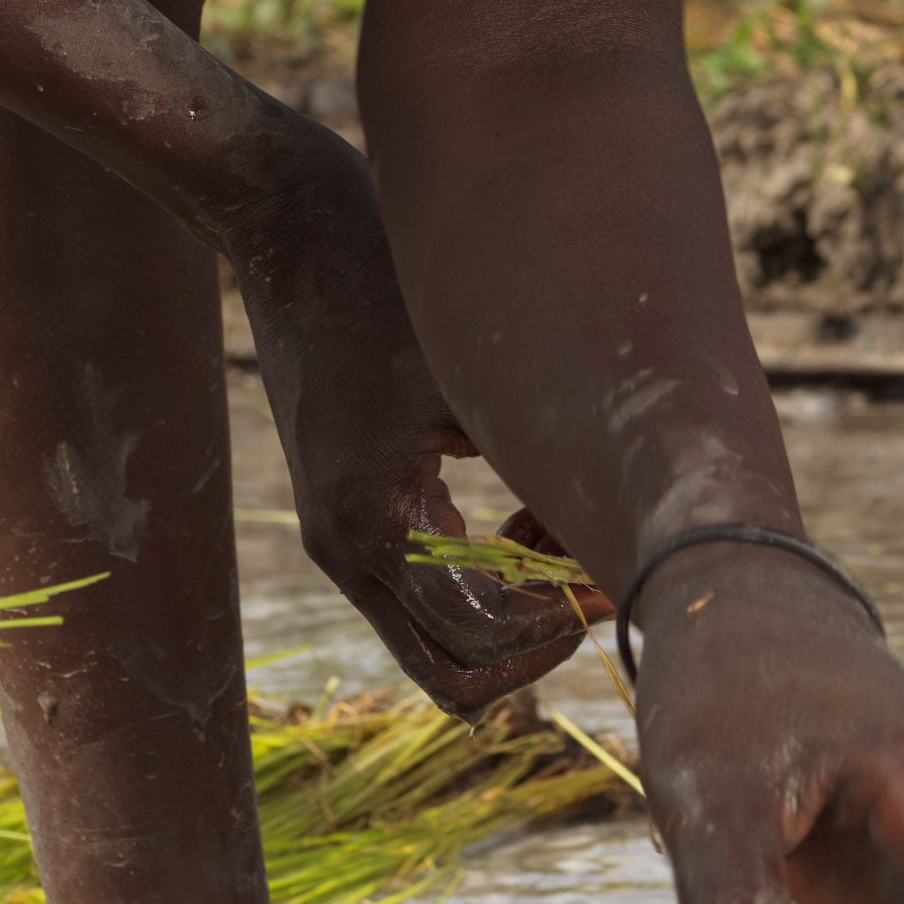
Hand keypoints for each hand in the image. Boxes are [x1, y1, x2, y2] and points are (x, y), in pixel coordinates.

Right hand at [229, 133, 585, 710]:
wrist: (288, 229)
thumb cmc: (386, 285)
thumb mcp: (477, 378)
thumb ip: (533, 472)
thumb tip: (615, 541)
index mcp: (375, 523)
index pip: (476, 645)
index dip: (556, 627)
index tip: (610, 579)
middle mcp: (345, 549)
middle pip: (453, 674)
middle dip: (534, 637)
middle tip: (594, 574)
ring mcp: (336, 536)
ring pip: (437, 637)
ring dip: (509, 605)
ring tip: (559, 525)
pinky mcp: (344, 511)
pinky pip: (421, 587)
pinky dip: (479, 573)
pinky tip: (521, 505)